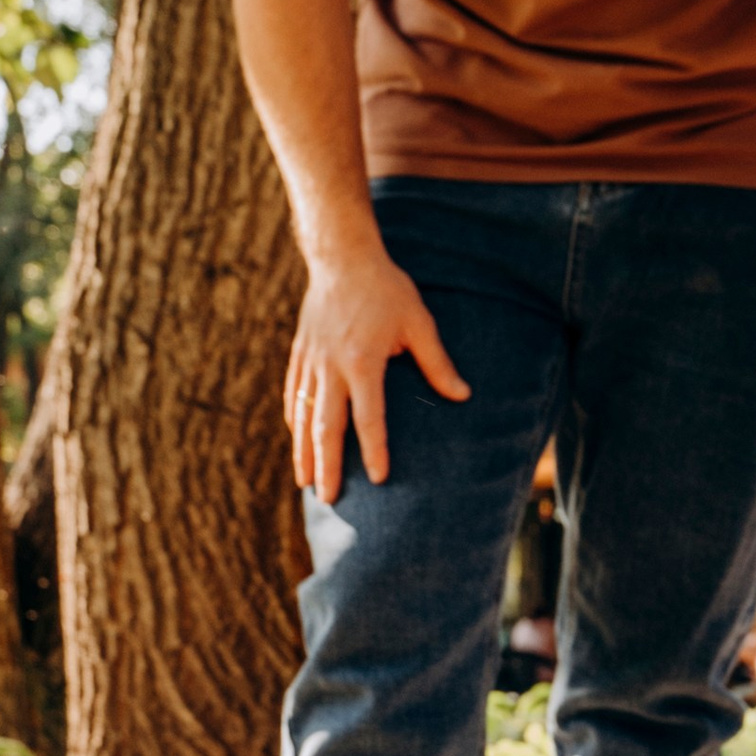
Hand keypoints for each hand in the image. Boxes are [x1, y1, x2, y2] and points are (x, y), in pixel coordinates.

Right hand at [286, 234, 469, 500]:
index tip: (379, 478)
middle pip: (326, 427)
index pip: (368, 417)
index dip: (374, 450)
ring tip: (306, 482)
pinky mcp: (300, 353)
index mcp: (362, 362)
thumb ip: (437, 363)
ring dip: (304, 451)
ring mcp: (311, 361)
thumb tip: (463, 395)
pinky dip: (294, 420)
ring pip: (302, 415)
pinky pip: (293, 394)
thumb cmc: (386, 289)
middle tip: (328, 499)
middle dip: (327, 465)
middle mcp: (331, 367)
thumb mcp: (418, 323)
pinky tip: (297, 438)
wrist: (342, 257)